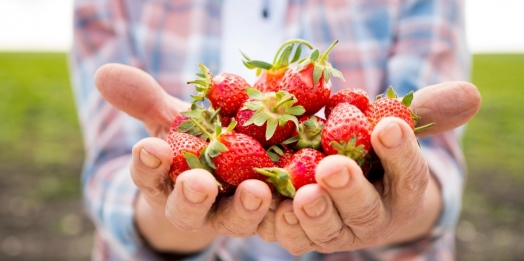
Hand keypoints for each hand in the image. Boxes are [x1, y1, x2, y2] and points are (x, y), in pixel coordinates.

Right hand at [95, 64, 273, 251]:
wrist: (229, 164)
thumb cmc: (192, 141)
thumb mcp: (171, 119)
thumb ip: (144, 100)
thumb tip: (105, 73)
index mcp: (166, 182)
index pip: (149, 176)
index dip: (148, 165)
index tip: (150, 147)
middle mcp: (197, 205)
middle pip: (188, 209)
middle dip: (191, 197)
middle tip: (198, 183)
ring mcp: (233, 213)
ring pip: (236, 218)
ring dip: (246, 208)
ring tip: (257, 190)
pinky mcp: (268, 215)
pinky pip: (276, 219)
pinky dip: (286, 211)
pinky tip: (299, 196)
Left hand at [257, 81, 480, 253]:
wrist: (339, 182)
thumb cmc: (370, 150)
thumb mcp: (390, 128)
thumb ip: (420, 112)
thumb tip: (470, 94)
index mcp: (399, 190)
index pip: (407, 174)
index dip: (400, 153)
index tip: (389, 126)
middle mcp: (370, 217)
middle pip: (364, 210)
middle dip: (349, 190)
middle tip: (333, 167)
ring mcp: (334, 230)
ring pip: (326, 231)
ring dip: (313, 214)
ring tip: (303, 195)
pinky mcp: (300, 234)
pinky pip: (290, 235)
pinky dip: (277, 221)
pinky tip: (264, 199)